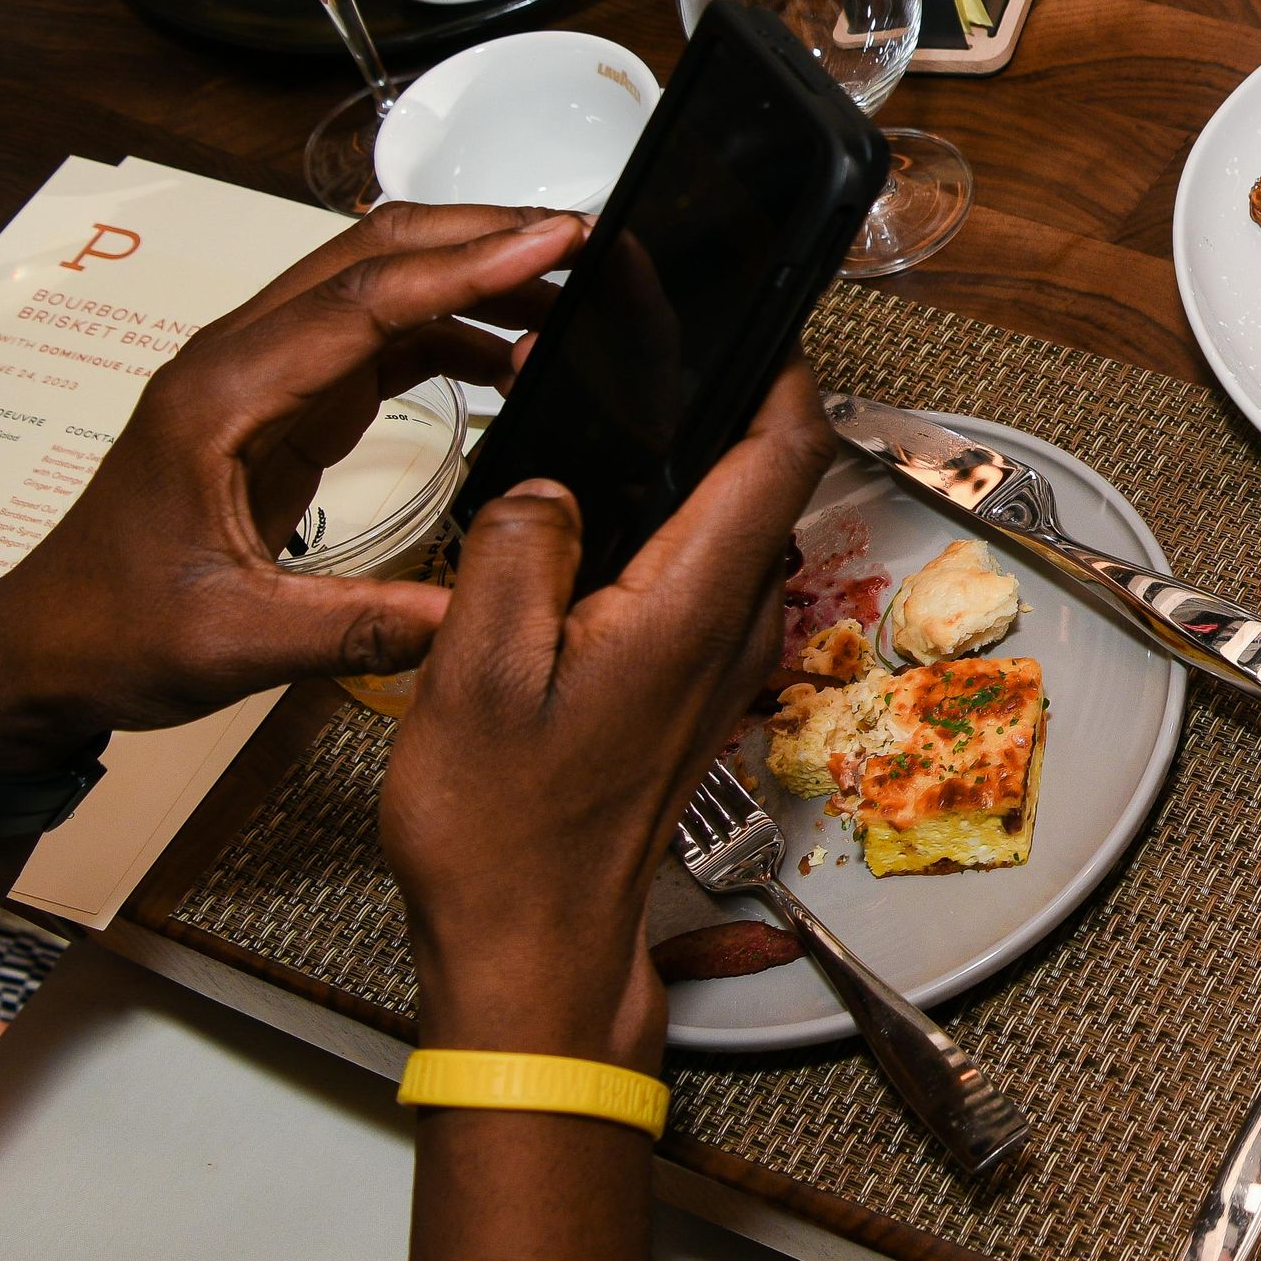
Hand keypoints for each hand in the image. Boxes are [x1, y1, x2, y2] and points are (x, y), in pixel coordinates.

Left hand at [0, 205, 586, 776]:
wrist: (46, 644)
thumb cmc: (114, 630)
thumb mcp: (237, 644)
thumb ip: (359, 629)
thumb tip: (477, 616)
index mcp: (222, 397)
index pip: (363, 300)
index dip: (467, 266)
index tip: (557, 239)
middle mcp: (240, 362)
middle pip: (373, 256)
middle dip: (482, 236)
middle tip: (589, 243)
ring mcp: (263, 374)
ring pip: (379, 284)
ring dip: (472, 275)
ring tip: (572, 293)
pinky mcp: (283, 401)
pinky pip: (378, 337)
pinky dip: (450, 328)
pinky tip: (513, 358)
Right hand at [381, 363, 831, 1071]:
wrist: (530, 946)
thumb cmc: (503, 833)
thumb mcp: (477, 673)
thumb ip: (517, 552)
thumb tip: (546, 484)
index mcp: (693, 605)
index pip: (783, 452)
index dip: (777, 369)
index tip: (742, 314)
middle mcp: (731, 626)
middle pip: (763, 480)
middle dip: (716, 405)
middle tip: (639, 355)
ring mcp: (718, 661)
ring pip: (727, 528)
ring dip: (681, 471)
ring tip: (598, 424)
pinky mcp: (689, 688)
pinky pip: (694, 578)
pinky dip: (656, 534)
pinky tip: (578, 529)